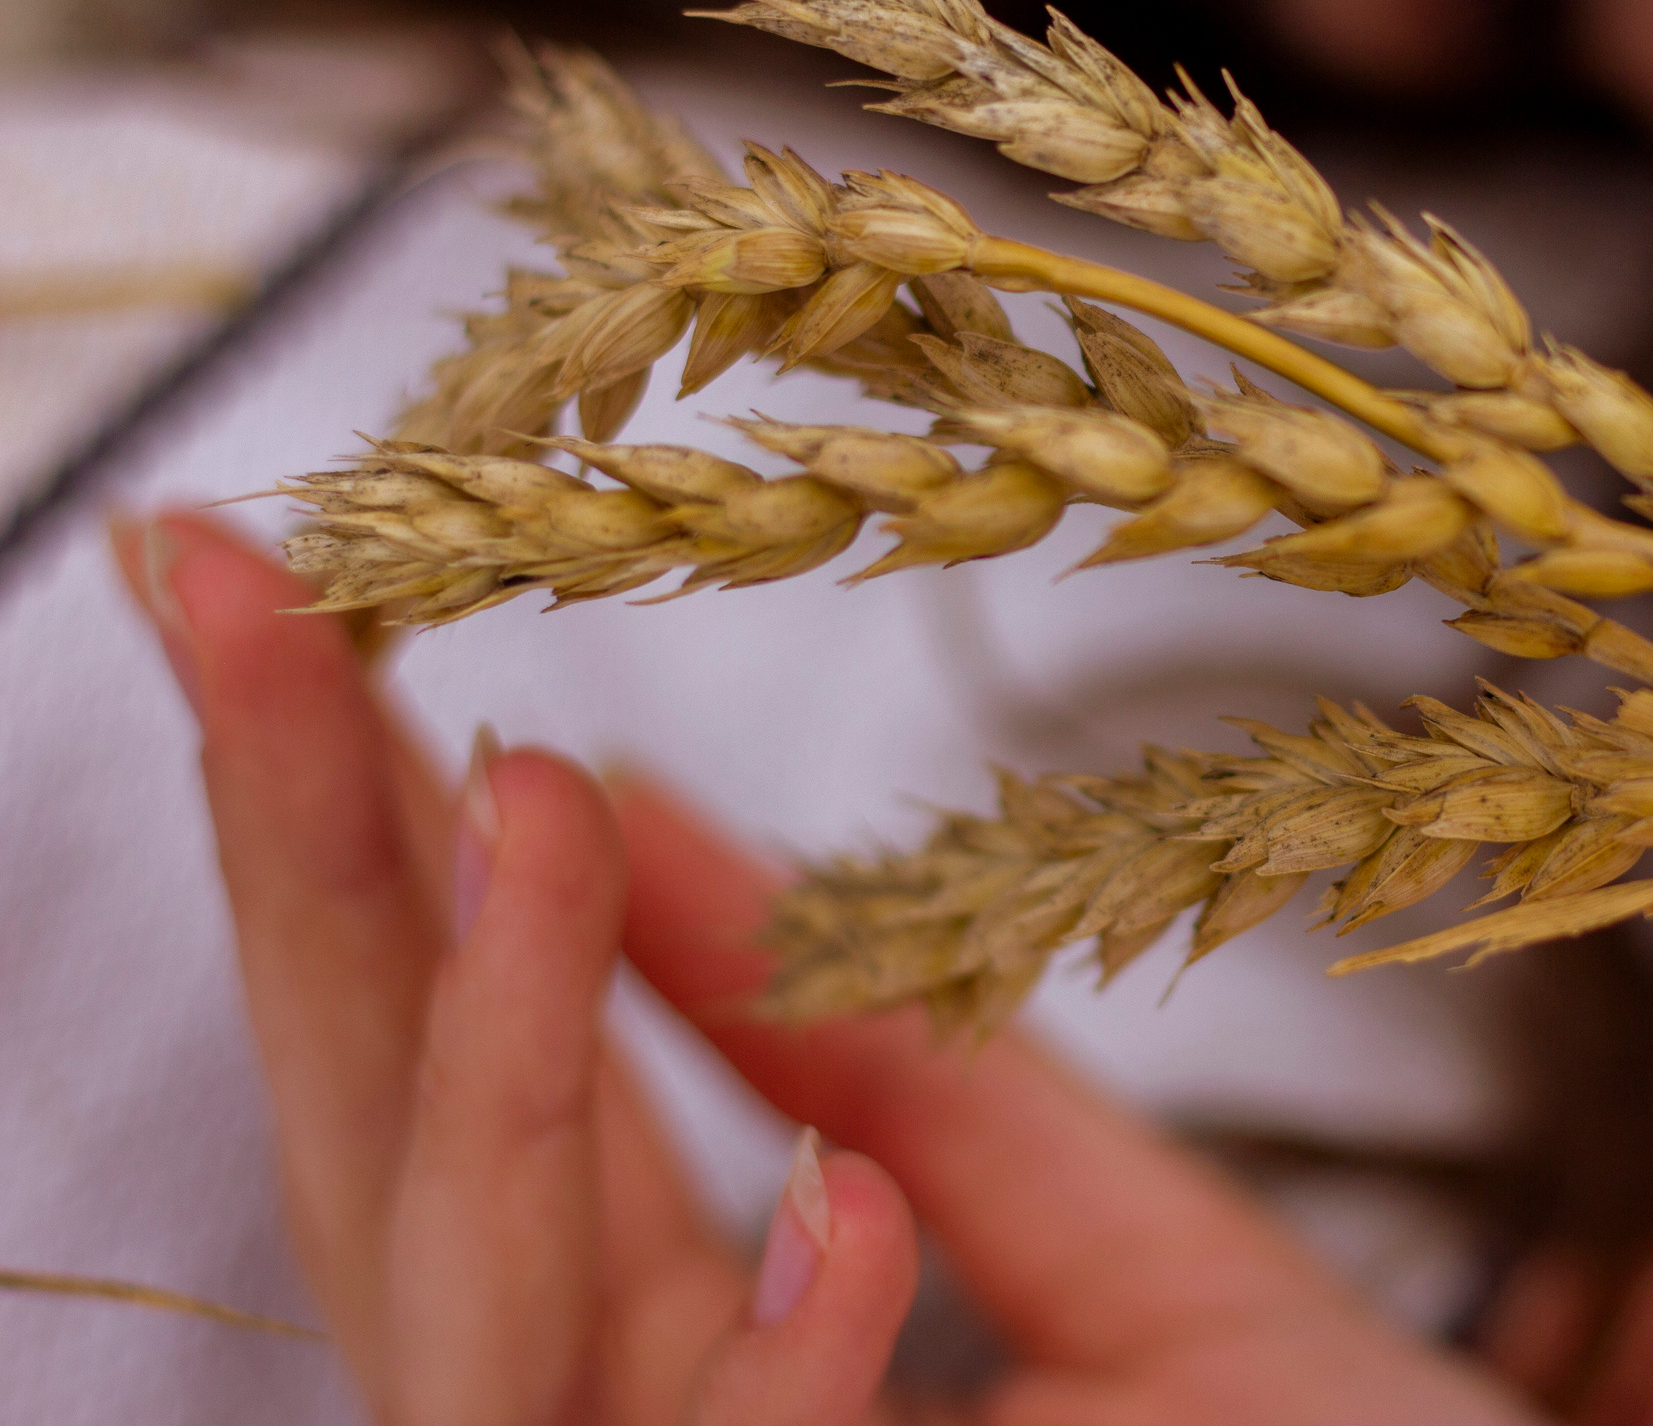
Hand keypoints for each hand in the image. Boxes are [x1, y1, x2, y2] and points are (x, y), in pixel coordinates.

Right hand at [116, 510, 1536, 1424]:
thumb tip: (639, 813)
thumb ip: (880, 1055)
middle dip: (321, 888)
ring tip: (526, 792)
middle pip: (409, 1174)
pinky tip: (842, 1210)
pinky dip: (760, 1381)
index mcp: (735, 1347)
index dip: (390, 864)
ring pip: (480, 1335)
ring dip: (492, 1053)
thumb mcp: (1110, 1242)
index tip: (323, 624)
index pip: (499, 1092)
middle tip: (244, 602)